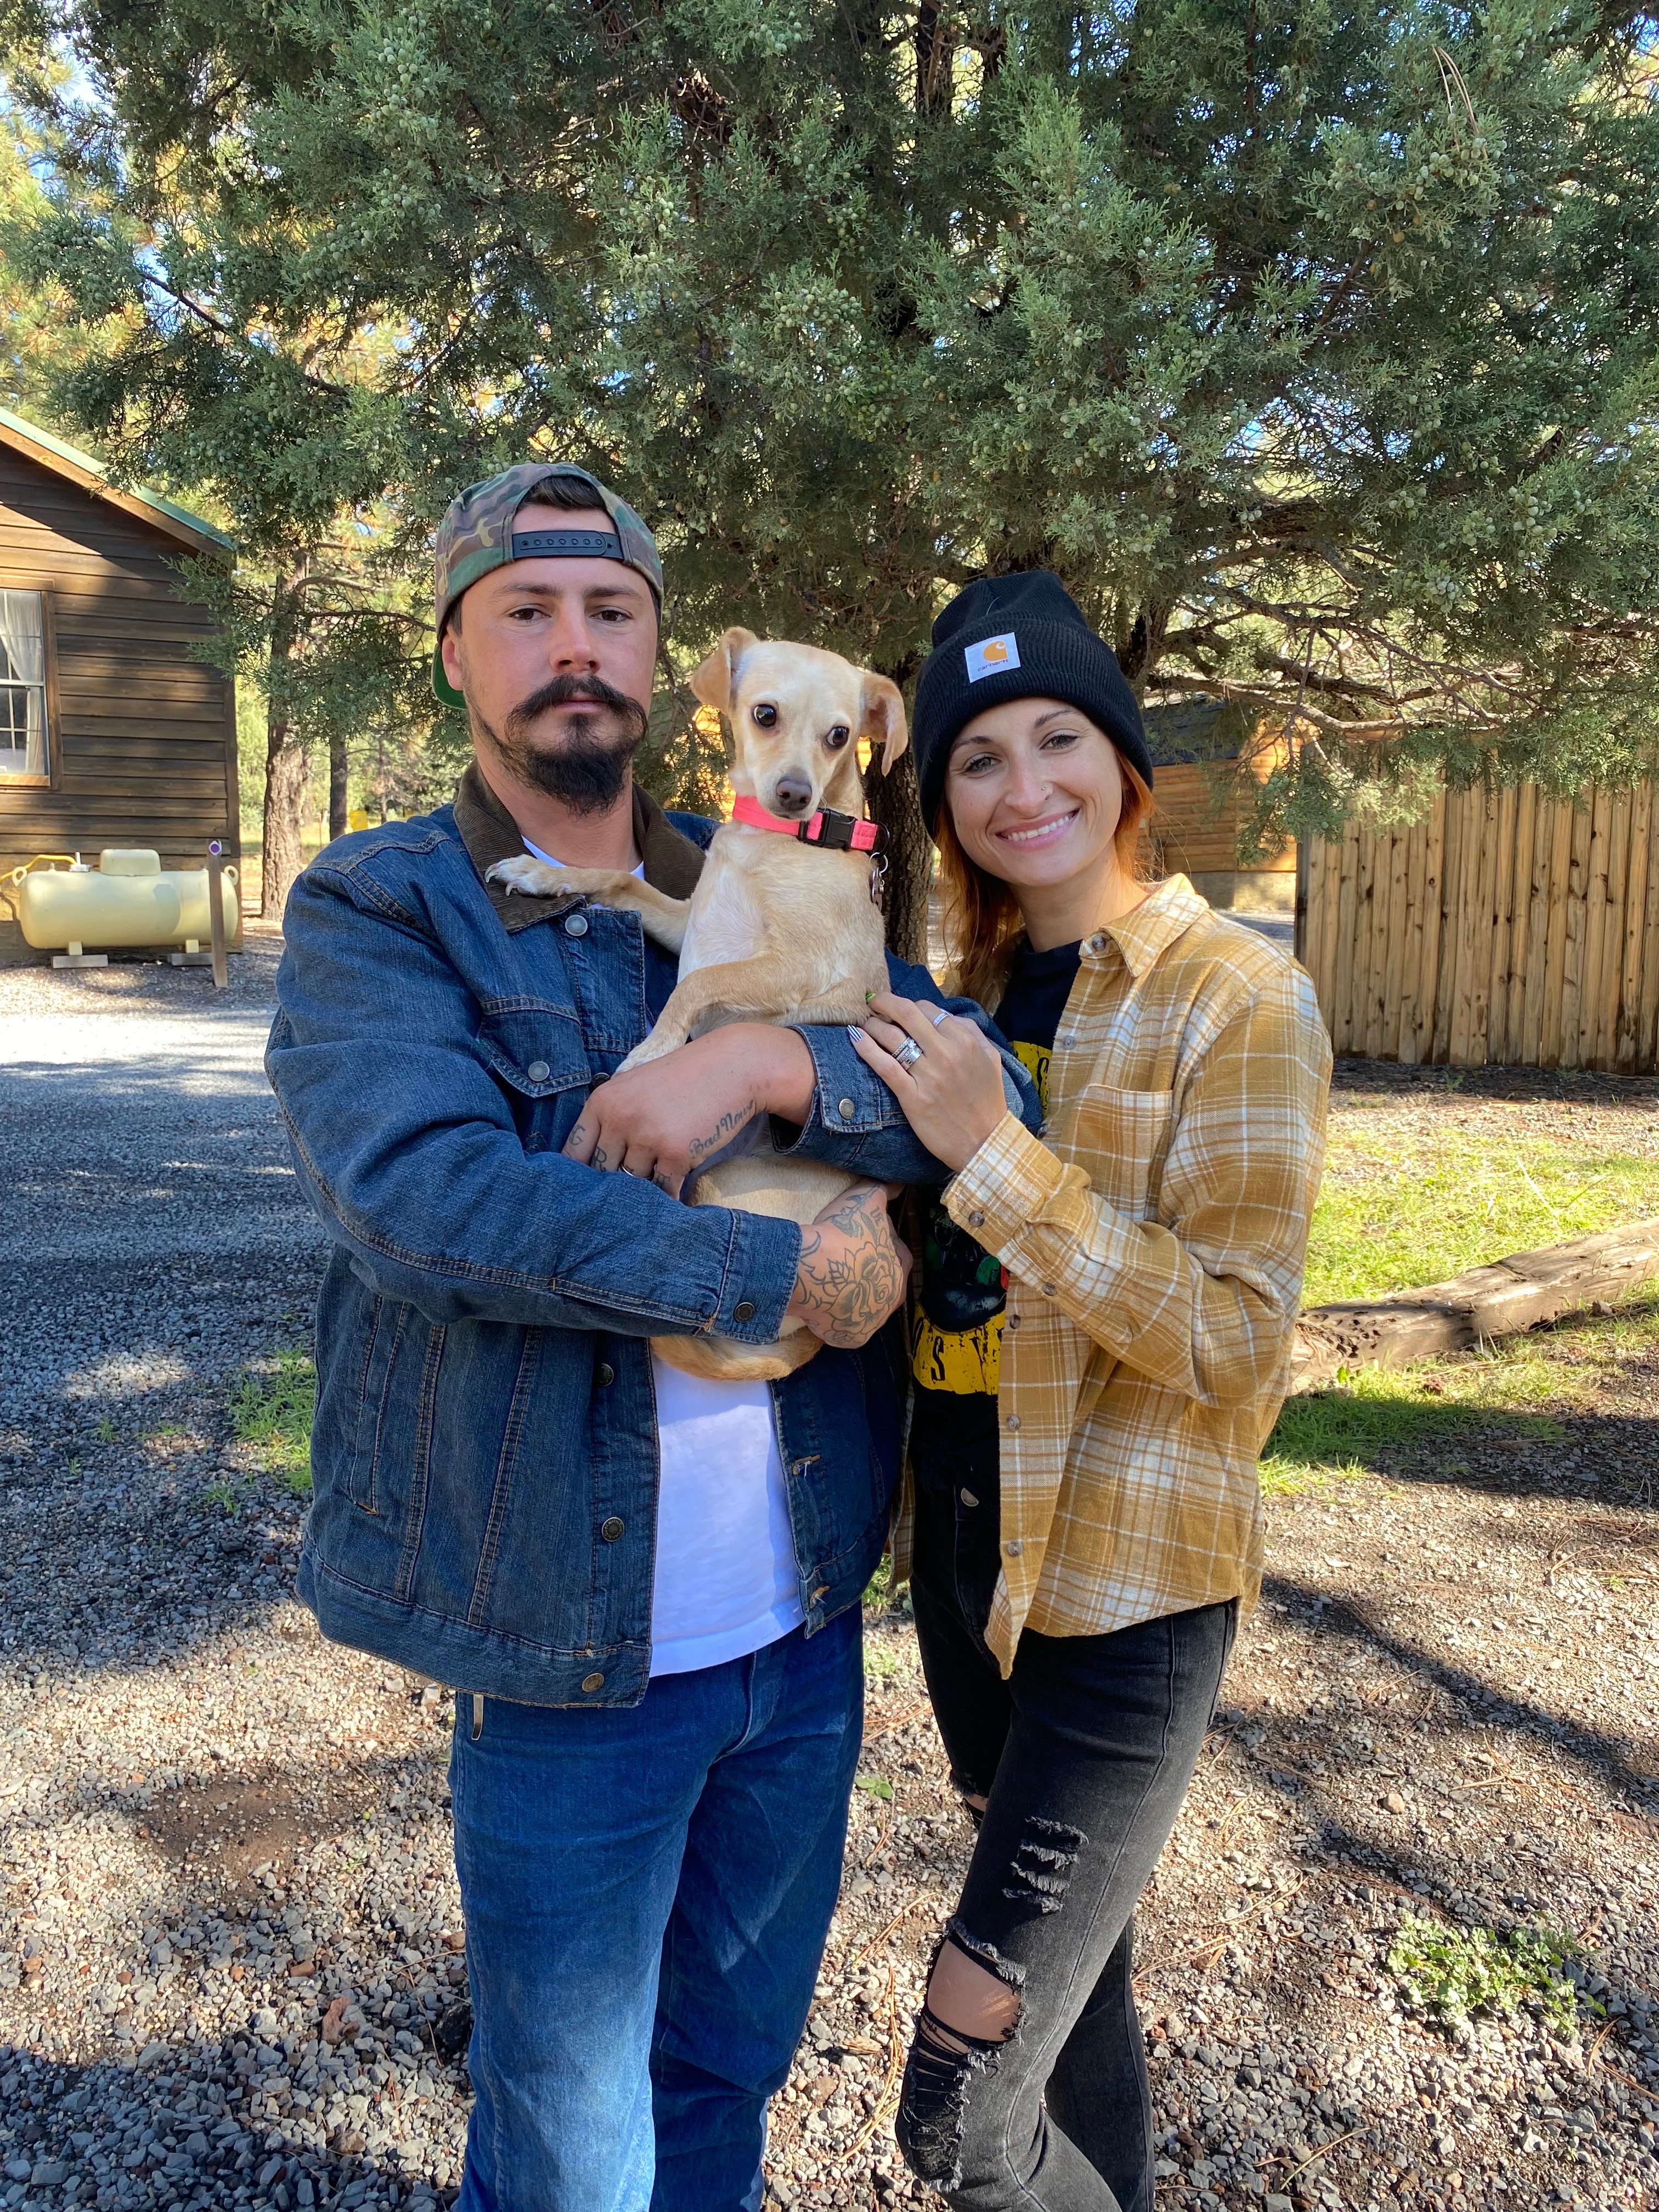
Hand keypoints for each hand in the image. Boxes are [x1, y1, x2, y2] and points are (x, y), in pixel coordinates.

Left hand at [563, 1024, 816, 1196]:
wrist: (733, 1068)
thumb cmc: (683, 1078)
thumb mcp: (635, 1086)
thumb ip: (612, 1117)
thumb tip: (592, 1163)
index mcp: (603, 1101)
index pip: (574, 1152)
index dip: (577, 1175)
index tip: (583, 1190)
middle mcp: (620, 1119)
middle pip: (601, 1172)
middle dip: (610, 1187)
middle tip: (615, 1202)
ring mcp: (648, 1137)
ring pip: (631, 1184)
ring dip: (641, 1192)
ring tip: (646, 1200)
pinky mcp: (676, 1155)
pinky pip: (662, 1190)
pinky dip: (667, 1197)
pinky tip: (672, 1198)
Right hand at [786, 1182, 911, 1349]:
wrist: (817, 1272)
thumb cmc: (846, 1234)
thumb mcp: (866, 1199)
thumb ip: (884, 1189)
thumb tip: (899, 1183)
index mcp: (900, 1267)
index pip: (897, 1255)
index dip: (881, 1245)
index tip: (862, 1240)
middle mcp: (892, 1299)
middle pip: (883, 1285)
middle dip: (868, 1276)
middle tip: (845, 1264)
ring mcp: (872, 1321)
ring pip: (865, 1310)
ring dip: (854, 1299)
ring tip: (833, 1286)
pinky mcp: (851, 1338)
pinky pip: (845, 1330)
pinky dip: (836, 1322)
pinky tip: (823, 1309)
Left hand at [848, 992, 1008, 1172]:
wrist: (984, 1142)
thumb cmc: (987, 1101)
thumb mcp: (990, 1059)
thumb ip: (972, 1032)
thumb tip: (947, 1015)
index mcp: (965, 1041)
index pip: (927, 1009)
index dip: (908, 1006)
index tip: (897, 1010)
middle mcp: (946, 1053)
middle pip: (906, 1014)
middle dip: (884, 1003)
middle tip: (873, 1003)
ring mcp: (928, 1075)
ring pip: (891, 1037)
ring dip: (873, 1024)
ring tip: (865, 1024)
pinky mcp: (913, 1097)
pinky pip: (884, 1065)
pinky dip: (866, 1048)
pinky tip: (855, 1038)